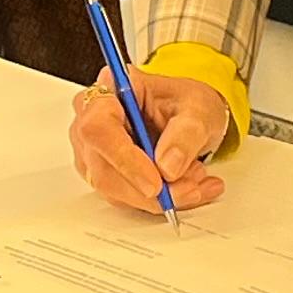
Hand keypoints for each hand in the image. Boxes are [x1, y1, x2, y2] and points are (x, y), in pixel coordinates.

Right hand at [68, 72, 233, 215]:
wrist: (191, 119)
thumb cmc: (187, 104)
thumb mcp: (199, 108)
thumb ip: (186, 133)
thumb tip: (168, 166)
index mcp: (110, 90)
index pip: (99, 127)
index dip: (123, 159)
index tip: (155, 183)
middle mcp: (92, 119)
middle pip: (103, 167)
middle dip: (149, 188)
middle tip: (189, 188)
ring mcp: (94, 150)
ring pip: (113, 189)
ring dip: (157, 197)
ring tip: (194, 183)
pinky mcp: (104, 174)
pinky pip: (125, 198)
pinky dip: (159, 202)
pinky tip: (186, 190)